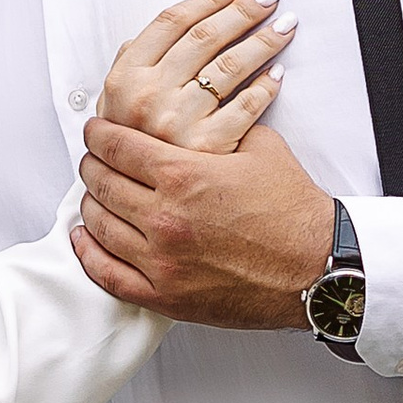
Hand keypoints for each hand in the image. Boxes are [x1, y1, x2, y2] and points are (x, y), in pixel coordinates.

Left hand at [73, 117, 337, 327]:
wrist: (316, 268)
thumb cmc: (292, 211)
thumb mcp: (259, 147)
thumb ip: (220, 125)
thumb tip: (200, 106)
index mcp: (183, 175)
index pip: (117, 146)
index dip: (100, 134)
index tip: (95, 131)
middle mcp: (164, 217)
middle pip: (101, 183)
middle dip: (92, 165)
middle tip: (93, 158)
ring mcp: (161, 261)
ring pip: (99, 226)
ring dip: (90, 205)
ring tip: (93, 194)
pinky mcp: (165, 296)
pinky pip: (107, 275)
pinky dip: (88, 254)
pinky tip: (86, 240)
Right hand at [101, 0, 293, 147]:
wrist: (134, 200)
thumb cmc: (129, 147)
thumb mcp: (113, 102)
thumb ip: (131, 65)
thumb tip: (156, 32)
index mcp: (125, 78)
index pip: (173, 21)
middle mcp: (149, 96)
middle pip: (206, 37)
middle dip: (243, 11)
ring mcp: (178, 122)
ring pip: (230, 66)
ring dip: (263, 40)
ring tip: (283, 26)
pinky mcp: (207, 148)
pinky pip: (246, 107)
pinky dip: (266, 87)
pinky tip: (277, 74)